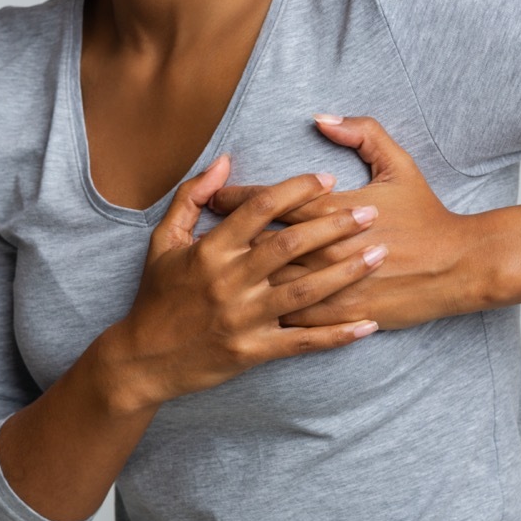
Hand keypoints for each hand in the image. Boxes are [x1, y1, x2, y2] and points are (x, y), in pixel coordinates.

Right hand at [108, 152, 383, 409]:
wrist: (143, 359)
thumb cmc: (156, 296)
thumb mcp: (164, 241)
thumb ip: (192, 196)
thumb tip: (225, 161)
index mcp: (210, 250)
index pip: (260, 208)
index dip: (297, 190)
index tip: (328, 180)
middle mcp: (228, 281)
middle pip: (291, 245)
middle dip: (334, 226)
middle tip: (370, 212)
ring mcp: (243, 318)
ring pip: (304, 291)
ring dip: (345, 272)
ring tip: (378, 255)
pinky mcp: (252, 351)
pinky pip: (302, 342)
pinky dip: (337, 335)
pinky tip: (368, 324)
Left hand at [207, 116, 488, 330]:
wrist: (458, 266)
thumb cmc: (426, 215)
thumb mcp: (398, 165)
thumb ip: (361, 134)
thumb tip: (322, 118)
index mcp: (330, 209)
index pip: (268, 201)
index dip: (234, 198)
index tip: (214, 196)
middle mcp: (323, 248)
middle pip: (258, 243)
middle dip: (225, 238)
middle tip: (201, 236)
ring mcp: (329, 284)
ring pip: (268, 283)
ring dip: (240, 279)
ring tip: (214, 275)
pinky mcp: (339, 313)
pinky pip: (292, 316)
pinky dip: (268, 312)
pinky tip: (247, 309)